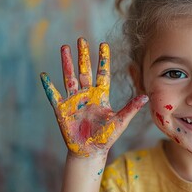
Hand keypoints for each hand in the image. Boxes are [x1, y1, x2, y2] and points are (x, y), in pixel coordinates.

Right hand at [40, 38, 147, 156]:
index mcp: (101, 95)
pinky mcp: (62, 110)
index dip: (103, 59)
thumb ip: (131, 108)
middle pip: (85, 71)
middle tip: (81, 39)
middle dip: (83, 56)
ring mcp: (74, 101)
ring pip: (70, 78)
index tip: (103, 43)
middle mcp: (87, 95)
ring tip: (64, 48)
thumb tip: (146, 97)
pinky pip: (54, 96)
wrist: (91, 151)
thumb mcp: (121, 121)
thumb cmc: (106, 137)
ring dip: (67, 63)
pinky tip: (44, 75)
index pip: (103, 73)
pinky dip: (49, 86)